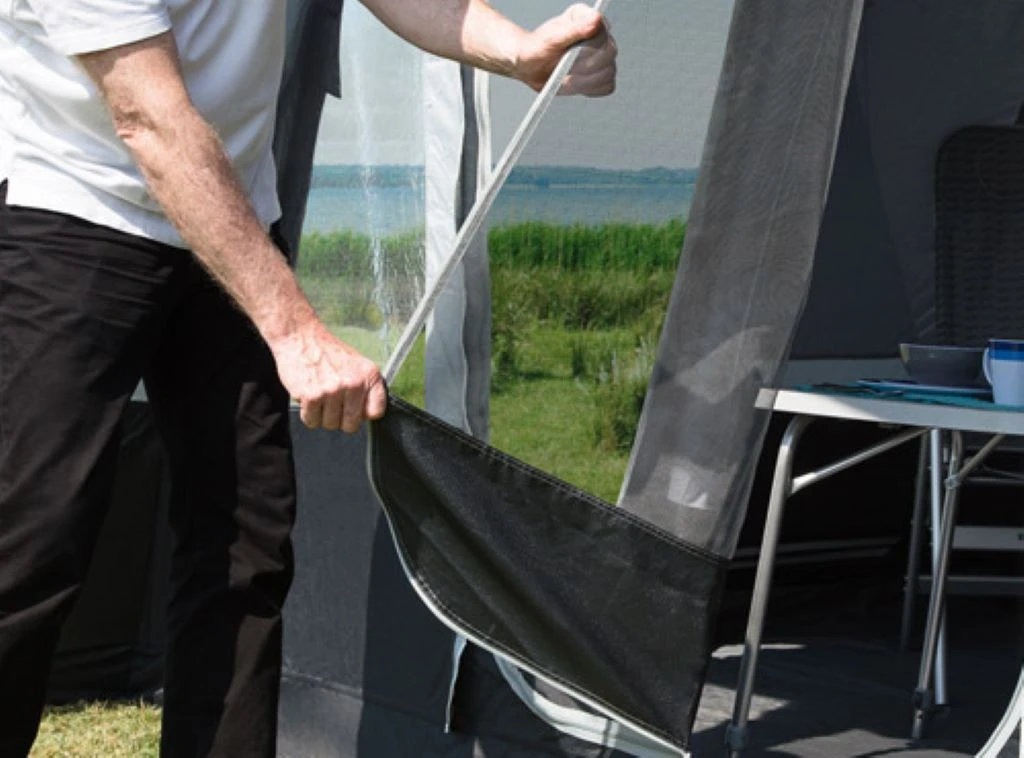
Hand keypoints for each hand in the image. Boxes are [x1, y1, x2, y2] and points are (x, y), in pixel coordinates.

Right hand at [269, 320, 387, 431]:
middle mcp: (353, 384)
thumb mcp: (357, 364)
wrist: (300, 337)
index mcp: (369, 375)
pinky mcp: (312, 396)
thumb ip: (366, 388)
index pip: (376, 412)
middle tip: (332, 405)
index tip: (354, 408)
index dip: (362, 414)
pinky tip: (308, 399)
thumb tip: (365, 416)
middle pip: (351, 425)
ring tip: (319, 397)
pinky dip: (308, 415)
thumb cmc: (327, 352)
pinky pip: (311, 421)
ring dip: (322, 417)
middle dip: (340, 420)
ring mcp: (333, 391)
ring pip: (330, 424)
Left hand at [515, 3, 616, 96]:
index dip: (591, 47)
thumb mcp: (552, 39)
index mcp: (586, 17)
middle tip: (567, 69)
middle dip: (587, 66)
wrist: (529, 66)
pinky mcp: (599, 74)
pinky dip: (591, 89)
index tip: (572, 55)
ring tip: (567, 79)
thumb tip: (596, 20)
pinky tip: (576, 85)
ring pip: (609, 72)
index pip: (603, 32)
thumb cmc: (537, 48)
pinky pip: (606, 86)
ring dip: (587, 81)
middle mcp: (597, 34)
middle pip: (609, 53)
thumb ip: (574, 30)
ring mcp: (600, 54)